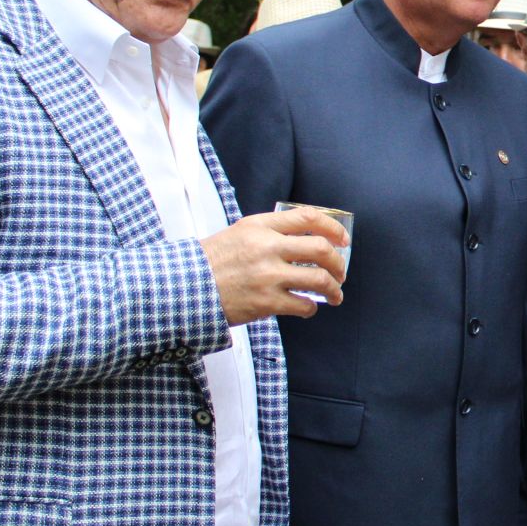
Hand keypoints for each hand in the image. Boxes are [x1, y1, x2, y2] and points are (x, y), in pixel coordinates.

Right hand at [201, 207, 348, 324]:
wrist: (185, 288)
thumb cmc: (212, 262)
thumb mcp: (239, 234)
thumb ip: (269, 233)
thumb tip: (305, 240)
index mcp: (260, 226)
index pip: (308, 217)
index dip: (332, 228)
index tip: (342, 239)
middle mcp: (266, 247)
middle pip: (320, 248)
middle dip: (338, 262)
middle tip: (340, 272)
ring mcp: (267, 275)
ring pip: (319, 279)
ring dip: (333, 288)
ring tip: (334, 294)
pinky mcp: (266, 301)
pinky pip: (304, 304)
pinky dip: (312, 308)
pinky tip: (308, 307)